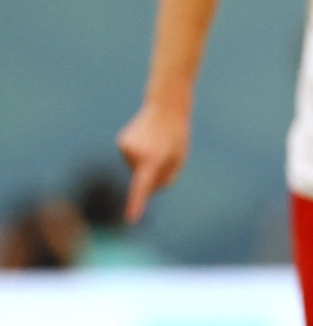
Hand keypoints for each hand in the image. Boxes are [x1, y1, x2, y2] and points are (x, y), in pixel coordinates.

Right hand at [115, 102, 190, 223]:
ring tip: (156, 145)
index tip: (130, 218)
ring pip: (136, 169)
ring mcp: (124, 147)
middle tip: (165, 153)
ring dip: (146, 163)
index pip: (143, 187)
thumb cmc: (176, 137)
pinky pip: (131, 159)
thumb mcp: (179, 161)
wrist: (165, 107)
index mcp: (152, 159)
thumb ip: (165, 180)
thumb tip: (147, 189)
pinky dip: (139, 156)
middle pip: (143, 179)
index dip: (137, 204)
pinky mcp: (120, 142)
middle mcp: (134, 153)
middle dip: (154, 174)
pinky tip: (147, 141)